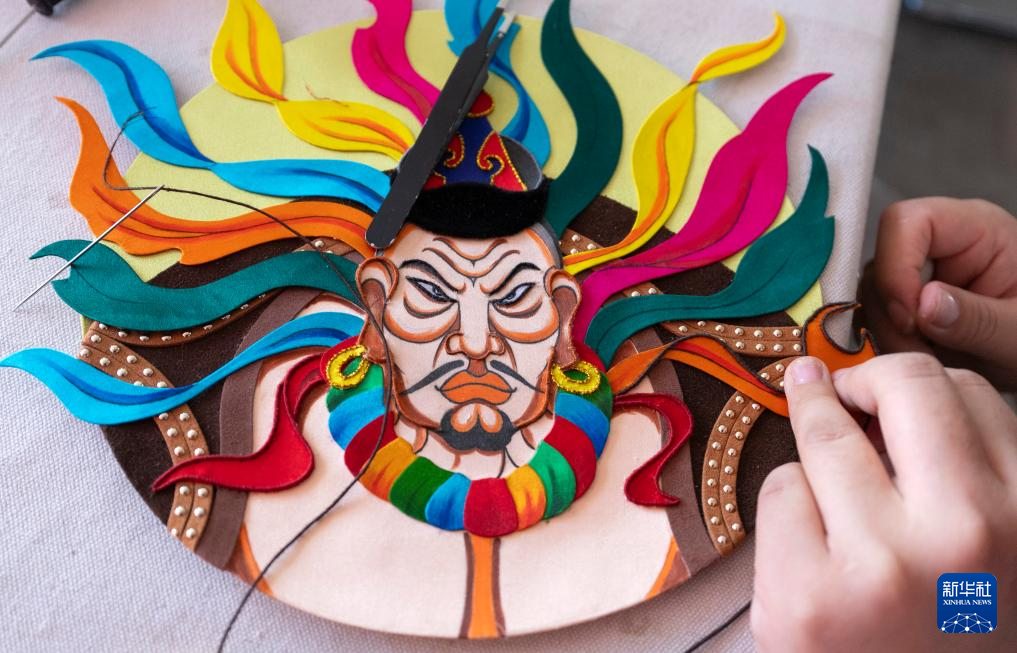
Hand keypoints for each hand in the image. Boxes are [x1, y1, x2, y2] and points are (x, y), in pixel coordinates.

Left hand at [751, 354, 1016, 651]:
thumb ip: (963, 475)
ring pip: (826, 436)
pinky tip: (806, 545)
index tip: (884, 390)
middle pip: (901, 386)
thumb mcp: (993, 553)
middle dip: (859, 378)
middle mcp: (967, 534)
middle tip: (831, 384)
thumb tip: (877, 394)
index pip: (970, 394)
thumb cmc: (949, 637)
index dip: (917, 385)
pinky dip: (787, 507)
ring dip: (815, 440)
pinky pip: (781, 492)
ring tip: (816, 456)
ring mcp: (881, 563)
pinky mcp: (806, 594)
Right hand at [859, 198, 1016, 389]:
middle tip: (920, 355)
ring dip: (889, 338)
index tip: (910, 317)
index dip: (895, 266)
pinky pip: (879, 324)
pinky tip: (923, 366)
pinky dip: (892, 349)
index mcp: (977, 230)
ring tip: (930, 365)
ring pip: (873, 299)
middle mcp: (942, 247)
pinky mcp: (912, 310)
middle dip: (891, 316)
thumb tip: (922, 304)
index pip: (906, 222)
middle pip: (880, 263)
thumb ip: (978, 319)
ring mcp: (923, 279)